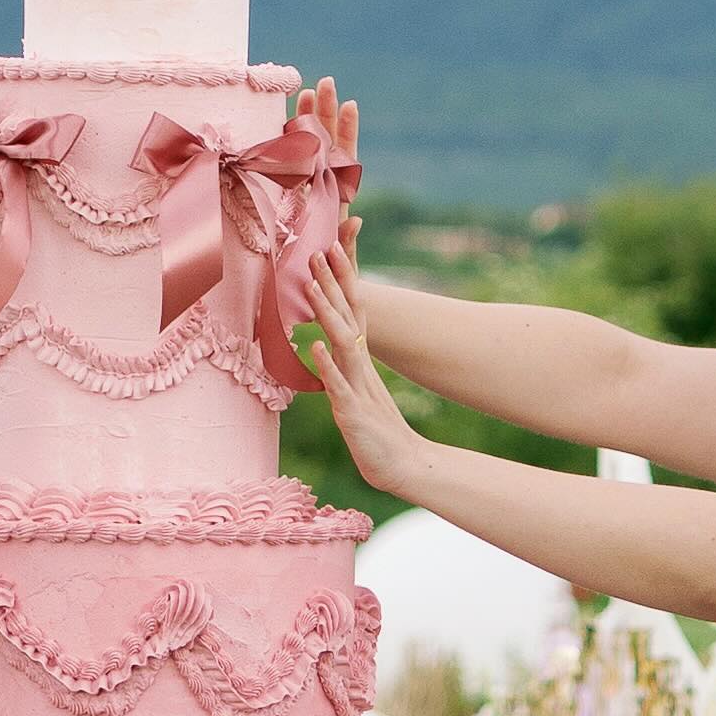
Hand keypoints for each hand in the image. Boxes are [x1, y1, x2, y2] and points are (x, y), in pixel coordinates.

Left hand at [297, 247, 428, 499]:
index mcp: (360, 361)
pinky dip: (327, 365)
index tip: (329, 248)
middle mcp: (360, 367)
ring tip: (310, 286)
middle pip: (347, 317)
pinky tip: (315, 345)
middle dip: (332, 283)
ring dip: (327, 313)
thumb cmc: (378, 432)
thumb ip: (344, 369)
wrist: (404, 466)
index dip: (340, 281)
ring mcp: (358, 387)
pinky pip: (339, 385)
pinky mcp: (353, 413)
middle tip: (318, 250)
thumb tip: (329, 347)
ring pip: (343, 342)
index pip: (351, 312)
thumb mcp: (357, 392)